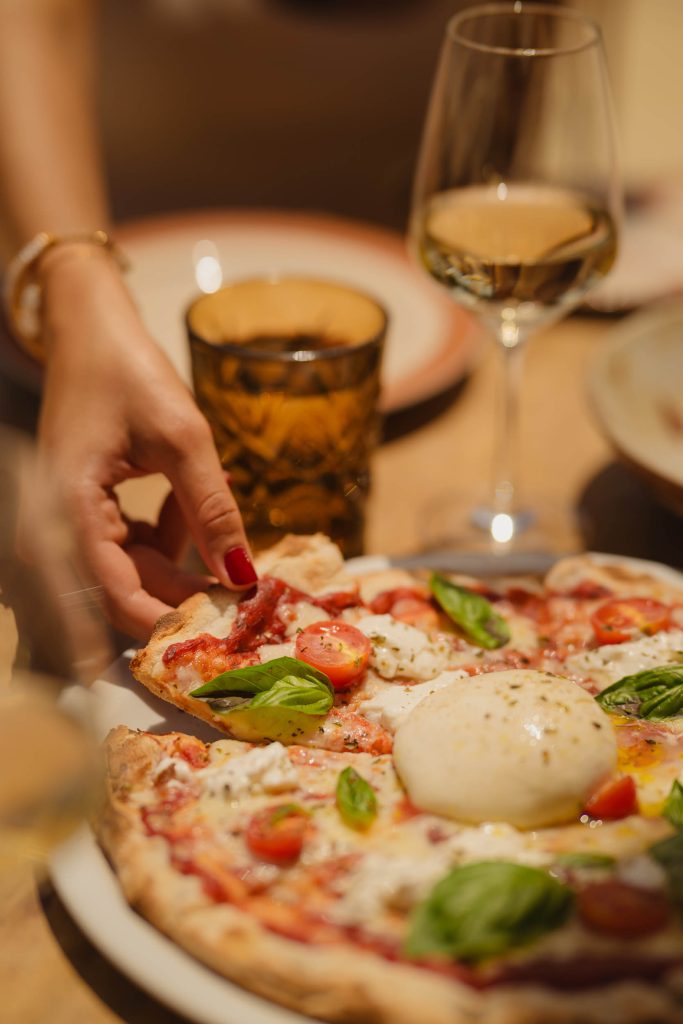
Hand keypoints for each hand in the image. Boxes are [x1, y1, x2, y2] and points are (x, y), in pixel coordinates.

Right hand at [37, 245, 256, 638]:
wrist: (91, 329)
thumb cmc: (129, 371)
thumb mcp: (182, 437)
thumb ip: (211, 509)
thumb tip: (242, 575)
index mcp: (69, 507)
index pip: (114, 593)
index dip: (167, 619)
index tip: (221, 626)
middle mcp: (58, 521)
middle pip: (121, 588)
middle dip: (178, 597)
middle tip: (236, 601)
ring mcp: (71, 516)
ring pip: (128, 569)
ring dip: (176, 566)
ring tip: (225, 558)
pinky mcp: (87, 509)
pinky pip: (128, 545)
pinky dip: (164, 537)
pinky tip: (189, 515)